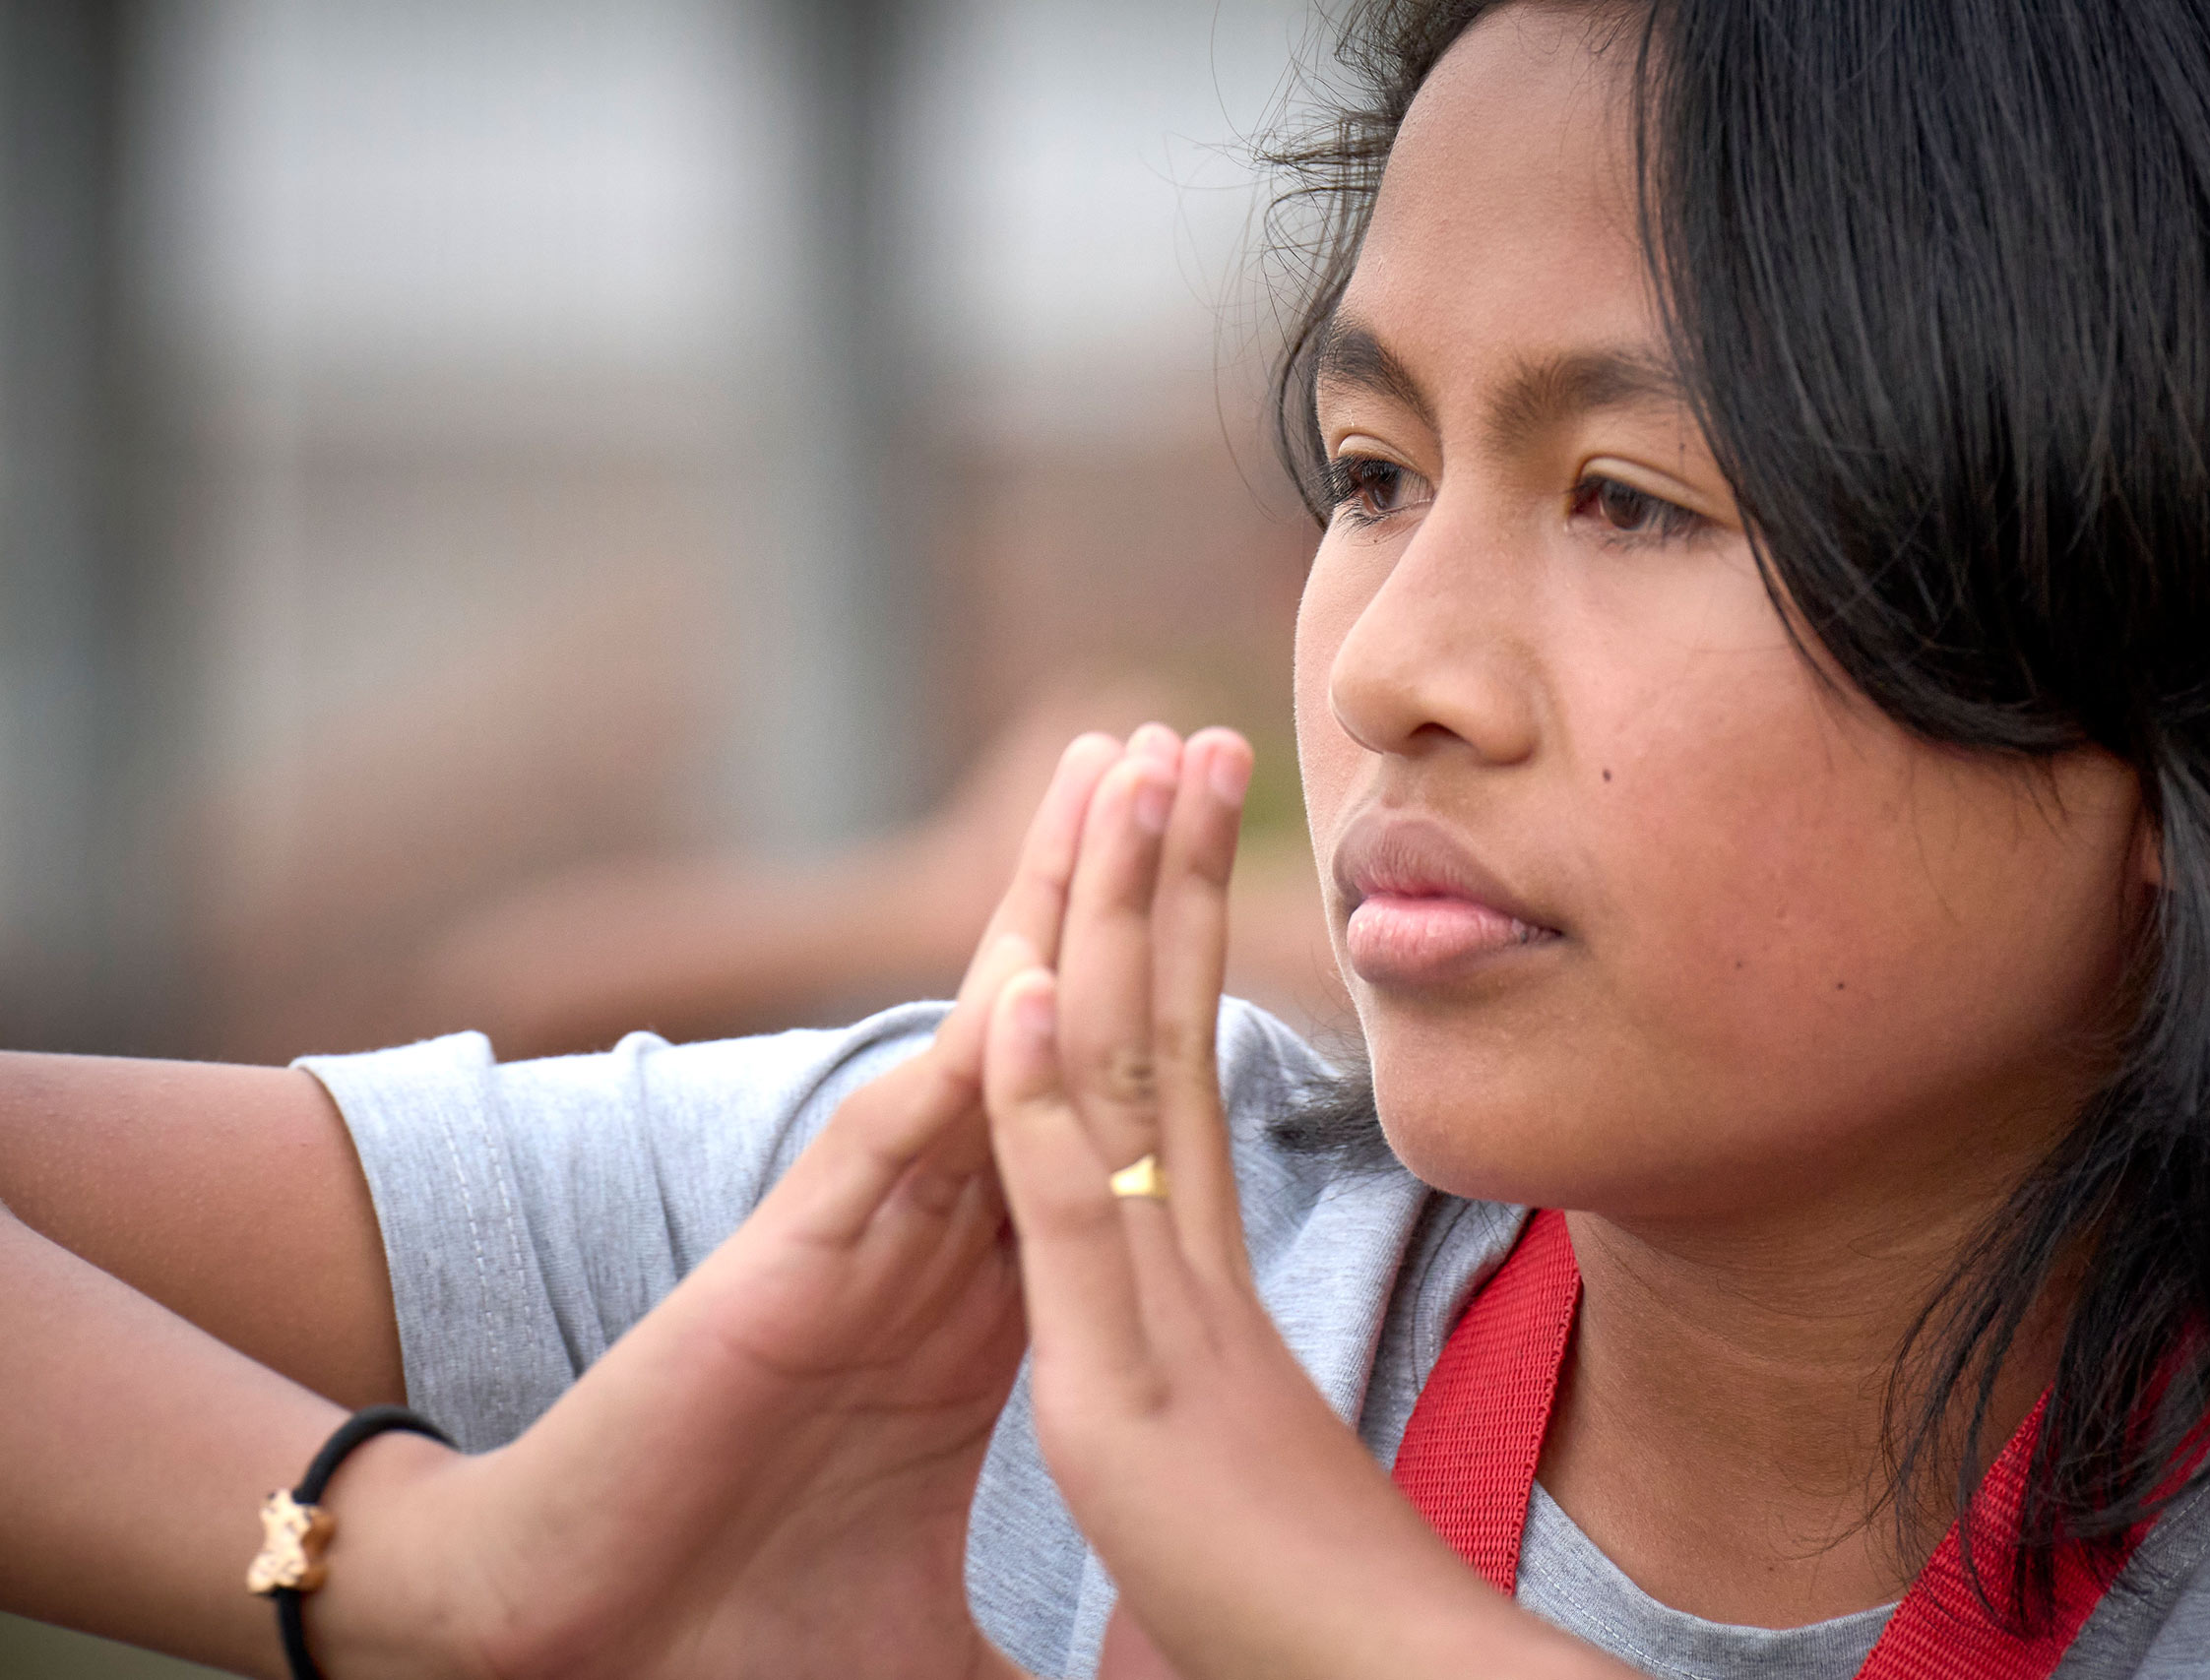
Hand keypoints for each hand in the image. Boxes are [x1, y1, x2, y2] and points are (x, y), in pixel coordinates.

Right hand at [308, 728, 1177, 1679]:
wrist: (596, 1642)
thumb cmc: (754, 1610)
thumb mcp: (950, 1587)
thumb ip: (1033, 1562)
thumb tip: (1130, 1626)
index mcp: (995, 1295)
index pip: (1104, 1111)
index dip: (1172, 996)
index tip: (1243, 895)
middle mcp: (939, 1238)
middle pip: (1056, 1032)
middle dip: (1121, 890)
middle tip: (1185, 752)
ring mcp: (868, 1244)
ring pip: (980, 1050)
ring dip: (1047, 917)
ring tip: (1104, 782)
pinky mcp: (790, 1283)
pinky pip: (887, 1158)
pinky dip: (955, 1078)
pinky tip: (1011, 991)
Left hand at [979, 730, 1623, 1679]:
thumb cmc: (1327, 1624)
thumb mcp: (1256, 1479)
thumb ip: (1238, 1403)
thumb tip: (1253, 1390)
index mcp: (1209, 1288)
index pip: (1182, 1078)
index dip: (1178, 945)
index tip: (1182, 827)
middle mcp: (1192, 1274)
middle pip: (1168, 1036)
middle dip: (1170, 876)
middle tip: (1183, 737)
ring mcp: (1165, 1321)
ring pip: (1125, 1088)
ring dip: (1113, 922)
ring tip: (1121, 777)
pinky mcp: (1130, 1395)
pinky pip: (1077, 1220)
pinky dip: (1041, 1099)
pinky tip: (1017, 985)